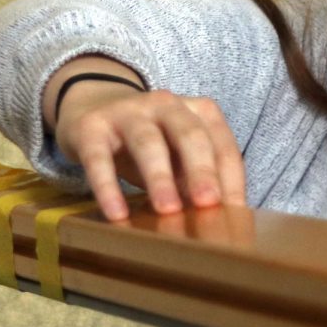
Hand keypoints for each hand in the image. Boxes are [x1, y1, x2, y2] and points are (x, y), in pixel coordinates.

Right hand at [54, 80, 245, 220]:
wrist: (91, 107)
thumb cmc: (148, 143)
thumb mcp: (177, 157)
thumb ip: (195, 181)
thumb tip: (216, 222)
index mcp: (196, 111)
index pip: (221, 144)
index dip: (230, 177)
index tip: (235, 211)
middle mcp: (166, 104)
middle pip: (190, 135)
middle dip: (202, 170)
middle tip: (208, 204)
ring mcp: (127, 112)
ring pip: (148, 142)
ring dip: (160, 177)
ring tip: (167, 211)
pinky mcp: (91, 126)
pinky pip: (99, 158)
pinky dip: (108, 186)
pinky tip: (116, 214)